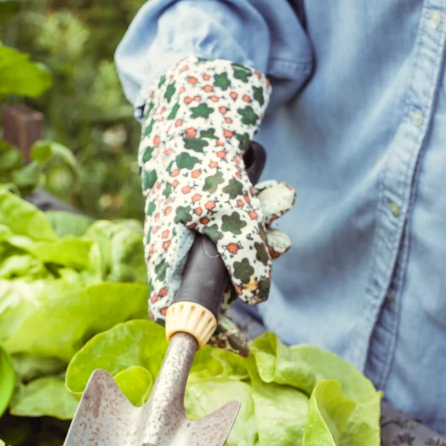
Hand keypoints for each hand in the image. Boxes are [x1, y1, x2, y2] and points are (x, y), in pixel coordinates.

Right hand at [138, 56, 294, 350]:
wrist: (195, 103)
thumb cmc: (202, 158)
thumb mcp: (229, 209)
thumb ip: (243, 255)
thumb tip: (256, 296)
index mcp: (164, 252)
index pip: (173, 311)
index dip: (205, 330)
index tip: (240, 342)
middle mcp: (175, 246)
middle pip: (215, 284)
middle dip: (252, 269)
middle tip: (280, 245)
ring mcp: (193, 229)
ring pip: (235, 253)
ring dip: (264, 235)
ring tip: (280, 202)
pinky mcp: (212, 211)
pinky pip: (241, 228)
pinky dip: (260, 215)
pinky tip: (275, 195)